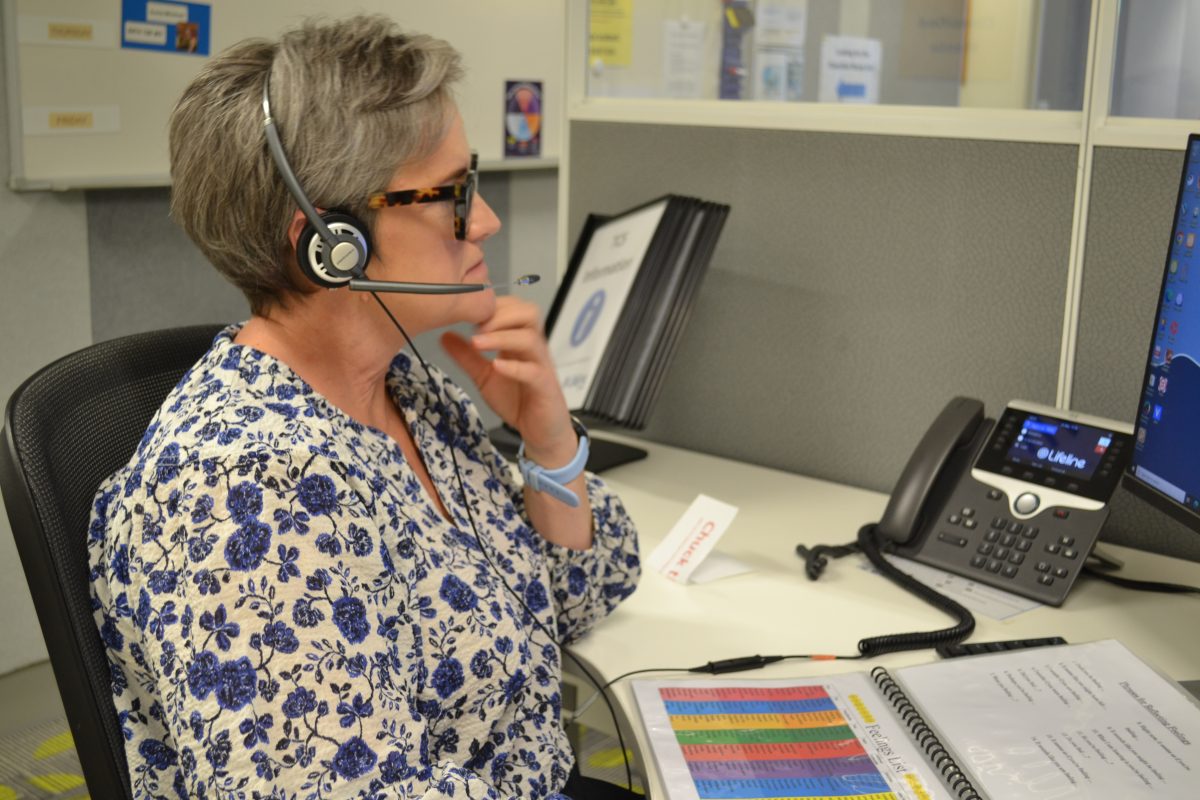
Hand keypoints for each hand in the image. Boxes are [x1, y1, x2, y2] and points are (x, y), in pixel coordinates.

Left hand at [441, 297, 575, 462]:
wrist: (540, 432)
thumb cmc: (517, 400)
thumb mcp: (484, 376)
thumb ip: (467, 357)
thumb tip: (444, 335)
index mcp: (519, 340)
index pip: (514, 307)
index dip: (493, 303)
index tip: (468, 310)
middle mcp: (534, 348)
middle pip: (529, 313)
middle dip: (500, 313)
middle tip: (475, 325)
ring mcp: (541, 366)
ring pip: (530, 339)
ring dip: (502, 337)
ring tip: (477, 343)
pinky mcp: (545, 387)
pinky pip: (533, 372)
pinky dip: (514, 367)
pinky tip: (496, 366)